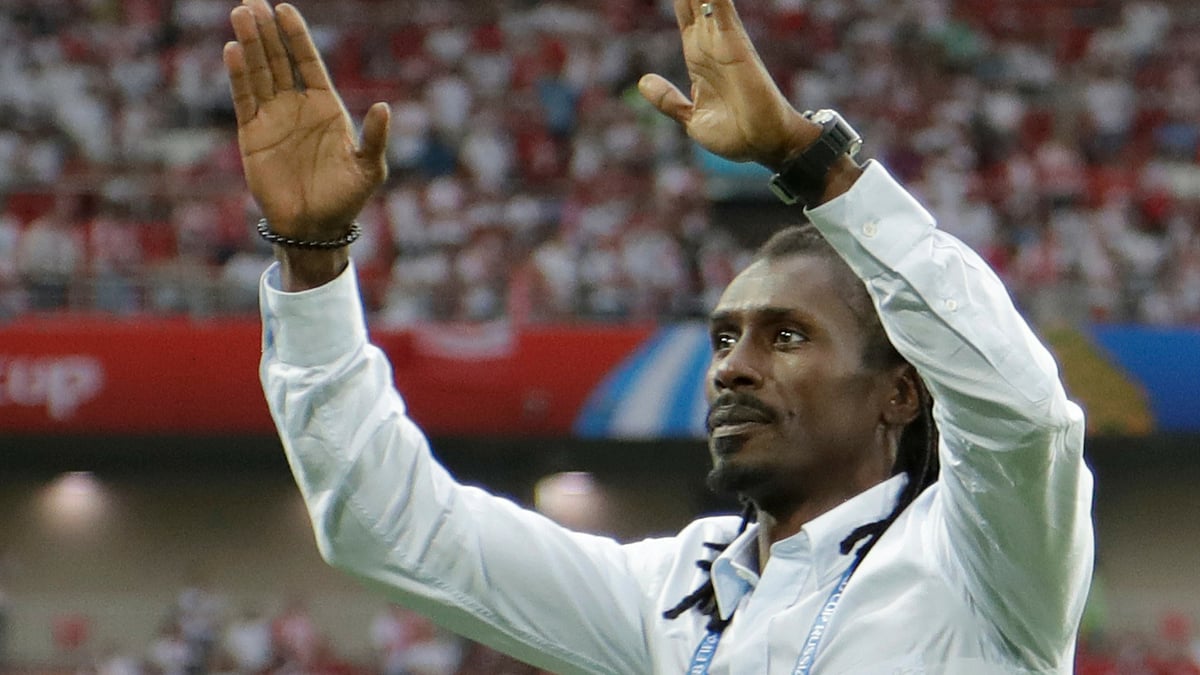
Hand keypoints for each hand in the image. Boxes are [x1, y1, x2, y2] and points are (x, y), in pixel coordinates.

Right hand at [224, 0, 388, 240]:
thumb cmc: (347, 198)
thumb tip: (386, 108)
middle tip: (253, 1)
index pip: (308, 62)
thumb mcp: (369, 168)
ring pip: (259, 73)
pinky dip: (239, 75)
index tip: (284, 9)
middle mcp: (297, 106)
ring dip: (250, 44)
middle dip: (267, 31)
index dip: (296, 36)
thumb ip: (376, 138)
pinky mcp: (253, 134)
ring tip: (241, 13)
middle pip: (279, 60)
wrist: (316, 227)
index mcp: (326, 107)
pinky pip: (244, 98)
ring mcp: (273, 118)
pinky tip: (233, 50)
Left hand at [638, 0, 816, 169]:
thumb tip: (644, 82)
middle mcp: (711, 45)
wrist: (763, 146)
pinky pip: (719, 8)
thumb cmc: (735, 135)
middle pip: (692, 0)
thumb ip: (669, 100)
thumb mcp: (691, 118)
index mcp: (699, 59)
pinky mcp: (734, 44)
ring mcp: (722, 41)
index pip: (685, 16)